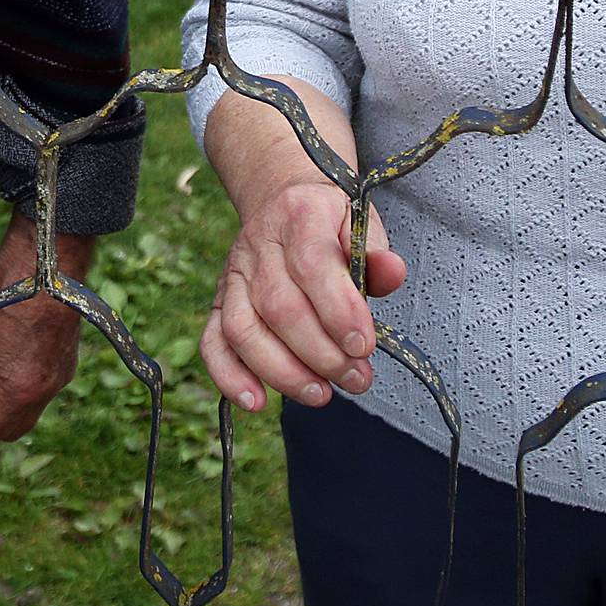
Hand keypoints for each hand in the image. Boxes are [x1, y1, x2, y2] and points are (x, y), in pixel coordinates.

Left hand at [0, 213, 93, 443]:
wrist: (48, 256)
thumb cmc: (6, 287)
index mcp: (19, 388)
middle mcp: (45, 390)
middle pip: (9, 429)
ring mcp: (60, 375)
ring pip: (26, 410)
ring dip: (3, 399)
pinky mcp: (68, 359)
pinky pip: (40, 389)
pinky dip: (21, 384)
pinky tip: (7, 351)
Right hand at [200, 177, 404, 415]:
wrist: (283, 203)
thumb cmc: (328, 222)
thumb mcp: (358, 223)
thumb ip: (375, 252)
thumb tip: (393, 272)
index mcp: (298, 214)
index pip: (312, 263)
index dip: (338, 310)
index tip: (364, 346)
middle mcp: (258, 242)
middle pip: (279, 306)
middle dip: (322, 353)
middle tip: (357, 377)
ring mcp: (232, 274)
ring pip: (243, 330)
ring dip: (284, 372)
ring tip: (322, 393)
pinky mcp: (218, 302)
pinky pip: (213, 343)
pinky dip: (230, 377)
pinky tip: (258, 402)